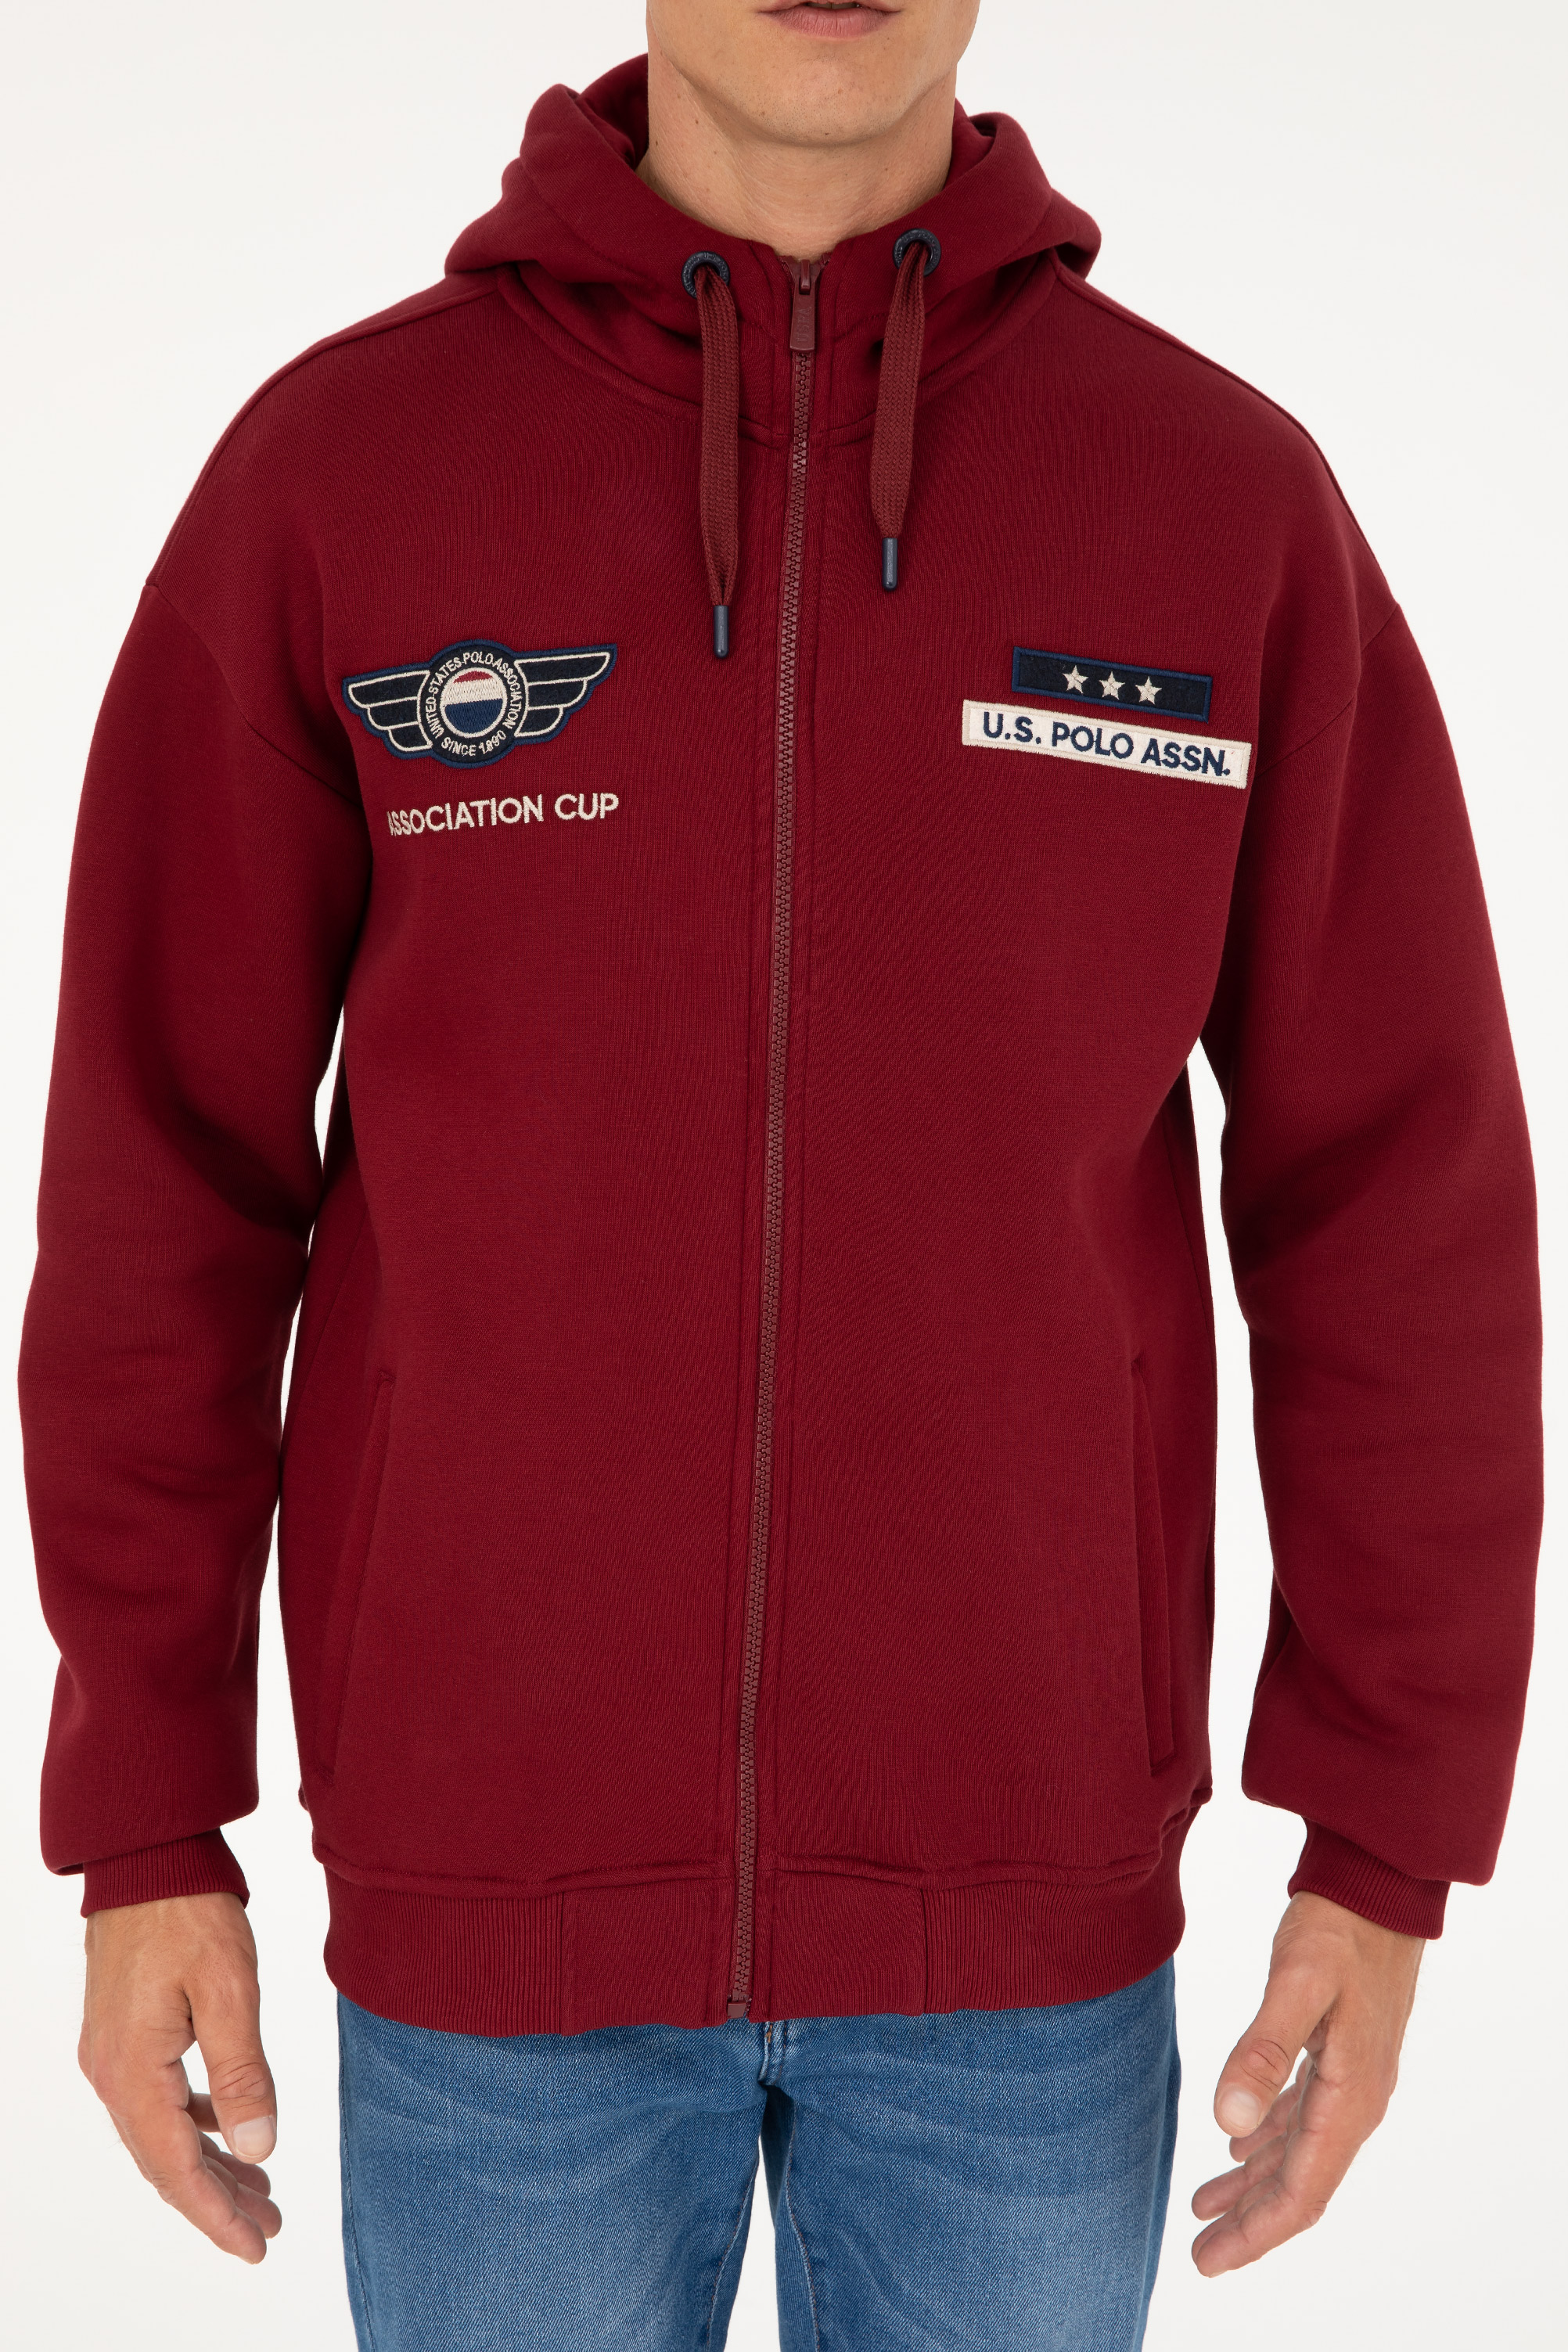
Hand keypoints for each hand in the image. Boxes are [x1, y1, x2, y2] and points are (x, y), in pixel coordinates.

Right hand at [79, 1891, 281, 2262]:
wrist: (147, 1856)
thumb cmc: (189, 1912)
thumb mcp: (229, 1989)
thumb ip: (243, 2073)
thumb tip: (259, 2150)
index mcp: (134, 2071)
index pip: (176, 2168)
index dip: (216, 2216)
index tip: (255, 2247)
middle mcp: (112, 2073)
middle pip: (165, 2160)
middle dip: (217, 2200)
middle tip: (270, 2226)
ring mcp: (112, 2054)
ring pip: (162, 2132)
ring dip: (208, 2164)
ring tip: (260, 2188)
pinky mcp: (123, 2034)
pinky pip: (158, 2099)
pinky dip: (194, 2123)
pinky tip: (227, 2129)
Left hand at [1192, 1890, 1422, 2274]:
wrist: (1381, 1884)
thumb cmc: (1341, 1928)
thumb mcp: (1298, 1981)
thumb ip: (1263, 2049)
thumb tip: (1228, 2124)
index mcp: (1350, 2099)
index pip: (1302, 2190)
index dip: (1256, 2232)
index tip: (1210, 2260)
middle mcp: (1356, 2101)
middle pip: (1300, 2183)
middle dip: (1250, 2222)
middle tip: (1200, 2252)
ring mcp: (1350, 2079)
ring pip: (1298, 2152)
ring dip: (1255, 2184)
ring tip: (1206, 2206)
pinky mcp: (1339, 2054)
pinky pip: (1303, 2117)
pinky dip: (1270, 2140)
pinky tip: (1242, 2145)